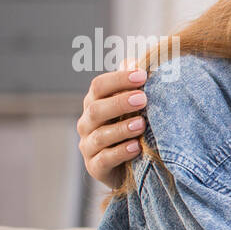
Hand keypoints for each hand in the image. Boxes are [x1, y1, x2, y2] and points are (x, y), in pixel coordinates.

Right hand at [77, 60, 148, 187]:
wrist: (130, 168)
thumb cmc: (131, 130)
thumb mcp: (133, 108)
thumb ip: (131, 86)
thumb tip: (133, 61)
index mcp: (95, 103)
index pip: (99, 86)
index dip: (119, 79)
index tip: (142, 75)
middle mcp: (87, 123)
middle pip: (96, 109)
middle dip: (119, 102)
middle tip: (143, 99)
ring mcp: (89, 146)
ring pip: (100, 135)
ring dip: (121, 129)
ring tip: (142, 125)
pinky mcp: (95, 167)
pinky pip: (104, 159)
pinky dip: (120, 152)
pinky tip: (136, 147)